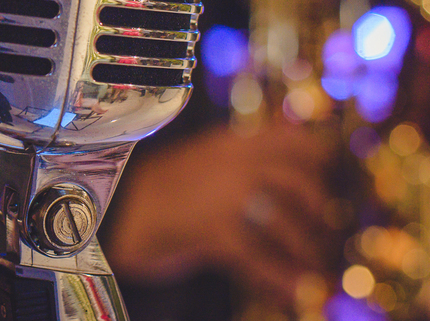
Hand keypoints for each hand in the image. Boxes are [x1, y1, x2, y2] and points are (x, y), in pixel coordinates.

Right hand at [102, 120, 334, 307]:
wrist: (104, 209)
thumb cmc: (149, 189)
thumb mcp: (196, 161)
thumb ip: (233, 158)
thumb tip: (283, 149)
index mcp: (226, 142)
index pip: (291, 138)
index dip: (316, 157)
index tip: (325, 174)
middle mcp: (230, 163)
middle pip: (298, 180)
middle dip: (317, 210)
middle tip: (321, 229)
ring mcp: (222, 196)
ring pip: (285, 222)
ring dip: (304, 251)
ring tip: (312, 269)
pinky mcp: (212, 232)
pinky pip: (260, 259)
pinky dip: (281, 279)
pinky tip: (294, 291)